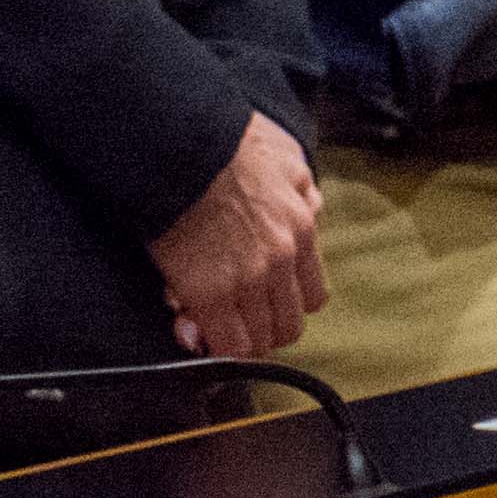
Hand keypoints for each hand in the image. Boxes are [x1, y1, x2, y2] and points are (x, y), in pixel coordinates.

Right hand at [153, 110, 327, 358]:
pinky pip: (226, 343)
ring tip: (214, 333)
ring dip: (238, 341)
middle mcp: (283, 260)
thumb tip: (312, 207)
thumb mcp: (288, 161)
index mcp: (302, 230)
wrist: (183, 149)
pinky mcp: (209, 293)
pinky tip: (199, 339)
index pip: (313, 295)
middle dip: (263, 330)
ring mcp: (248, 279)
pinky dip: (215, 348)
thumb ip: (303, 190)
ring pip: (259, 339)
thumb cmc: (228, 149)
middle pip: (288, 324)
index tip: (265, 307)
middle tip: (236, 325)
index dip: (287, 306)